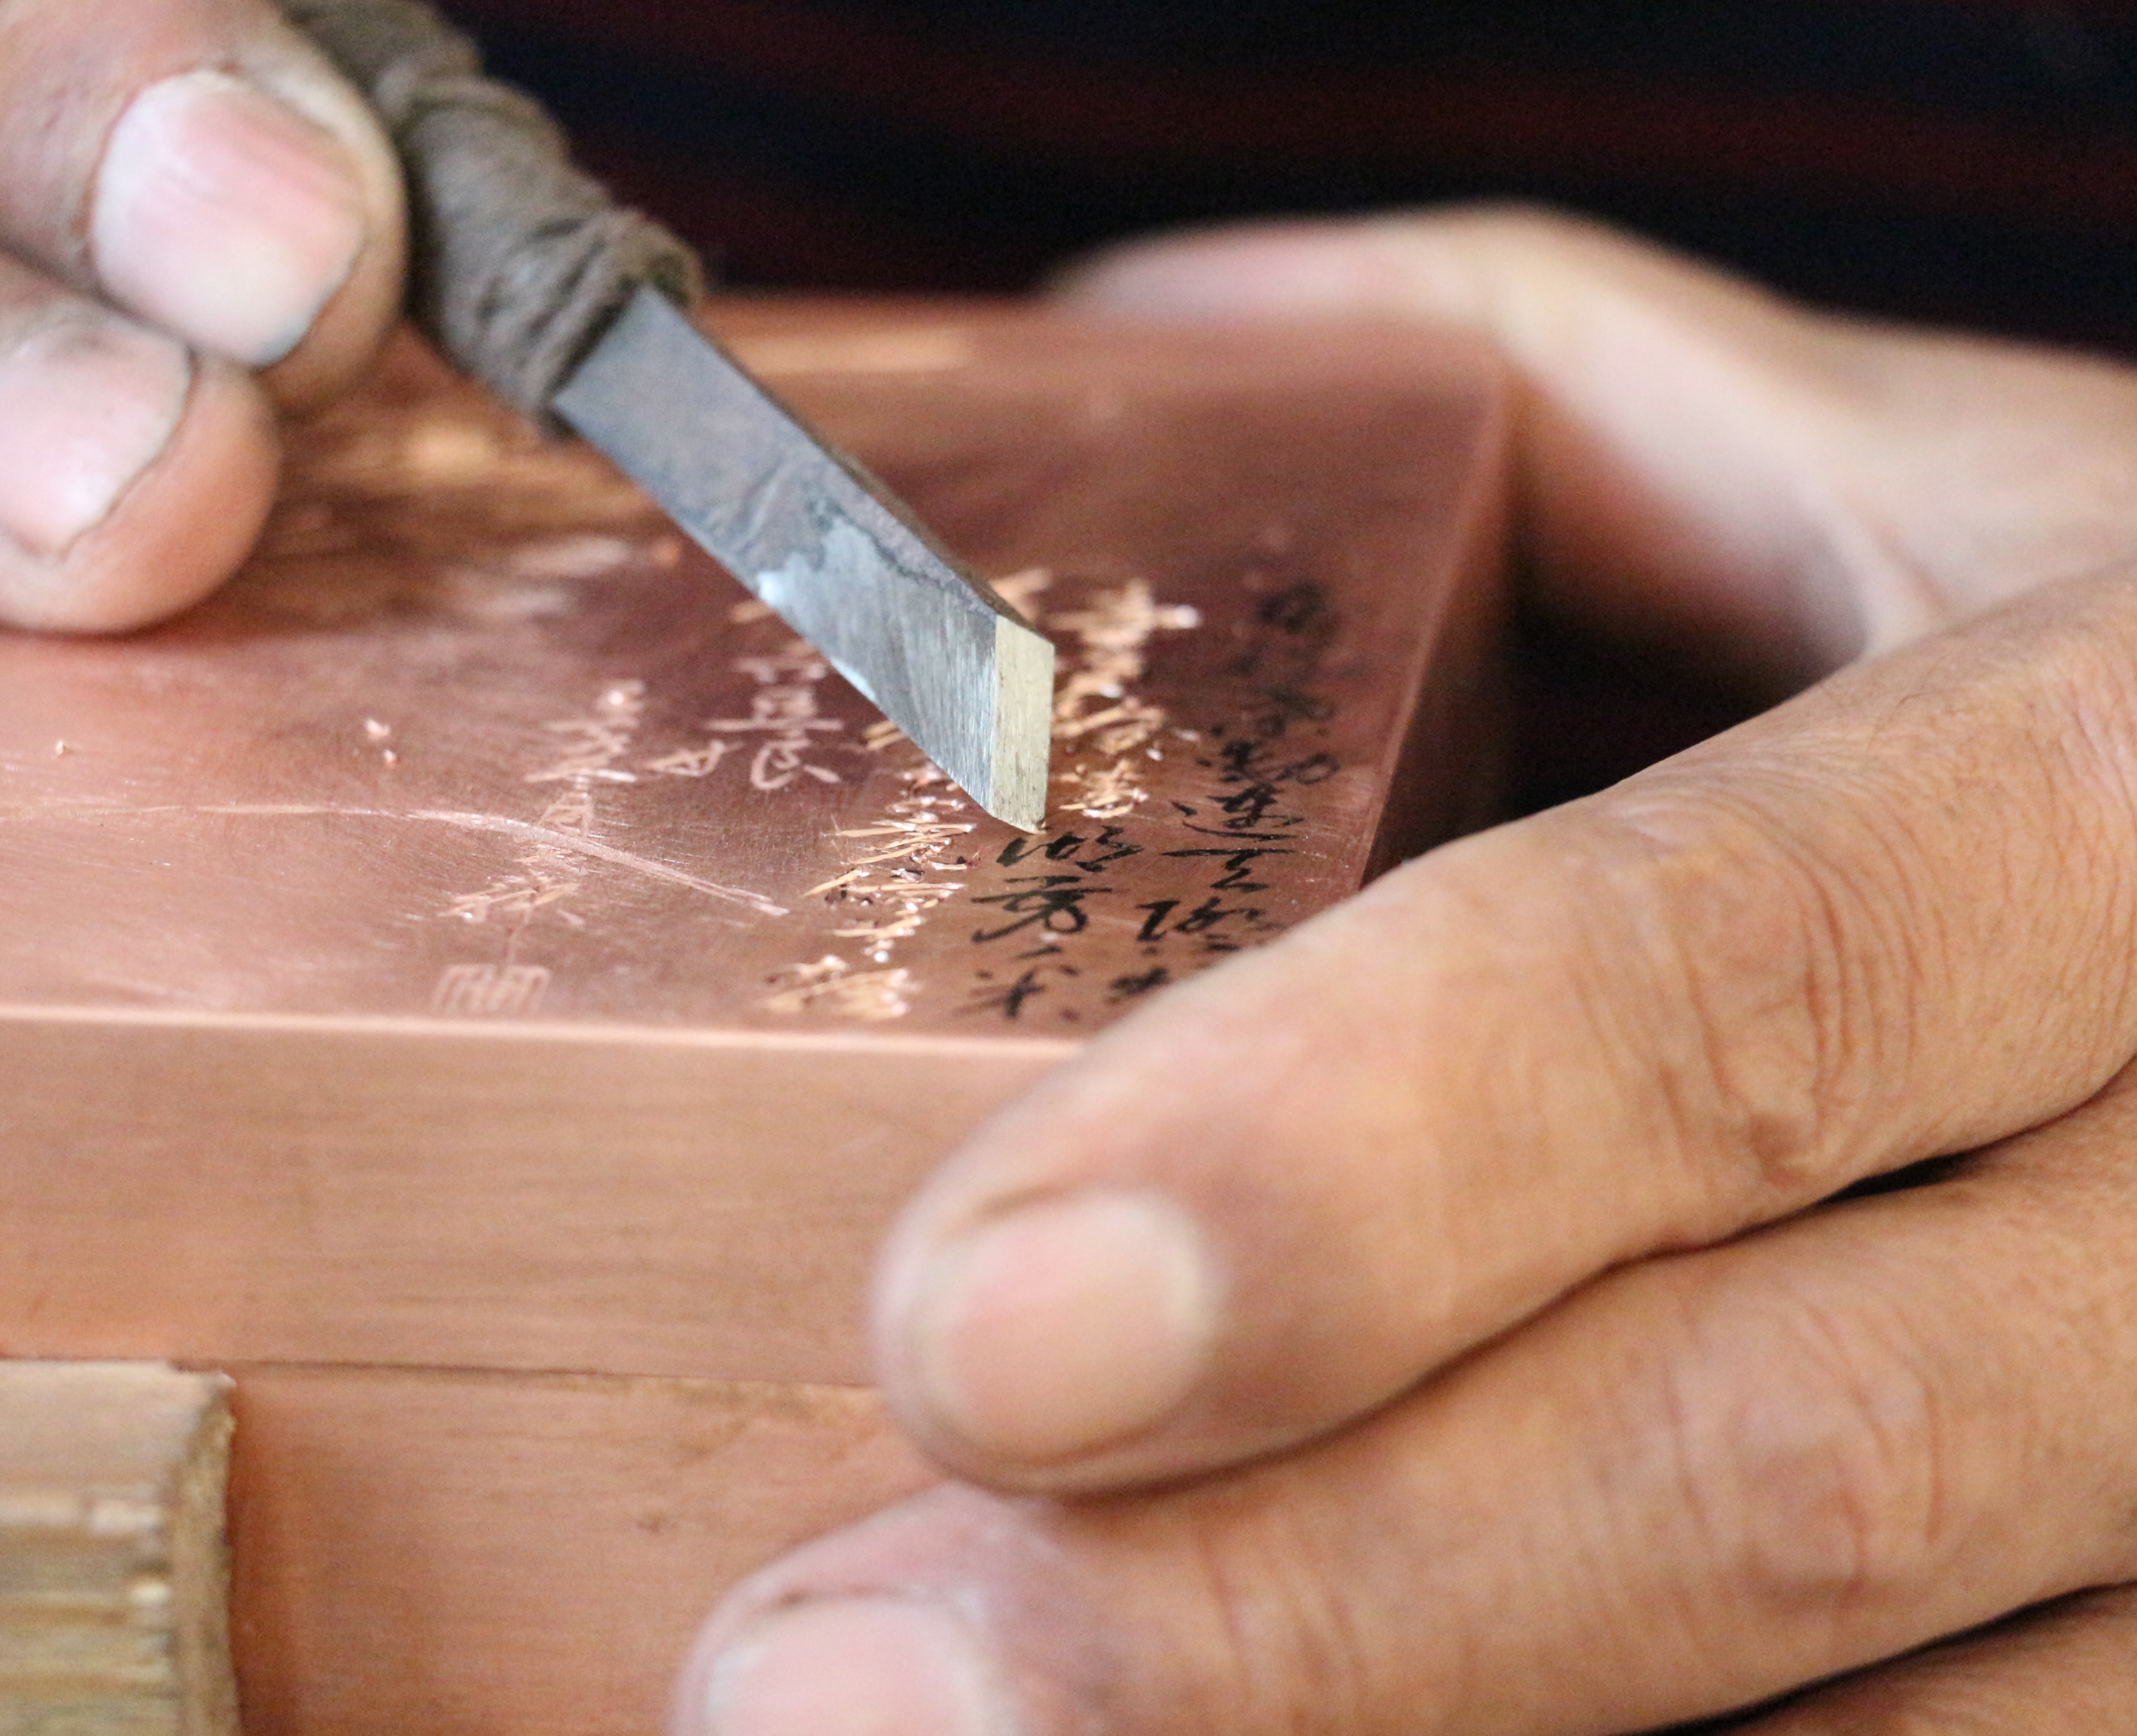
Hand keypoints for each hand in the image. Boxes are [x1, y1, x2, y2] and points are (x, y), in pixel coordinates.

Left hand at [679, 209, 2136, 1734]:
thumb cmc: (2096, 659)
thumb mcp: (1893, 476)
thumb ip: (1541, 399)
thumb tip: (1129, 354)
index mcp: (2129, 783)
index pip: (1735, 993)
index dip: (1351, 1172)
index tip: (960, 1329)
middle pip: (1785, 1464)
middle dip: (1272, 1613)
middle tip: (818, 1673)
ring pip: (1874, 1735)